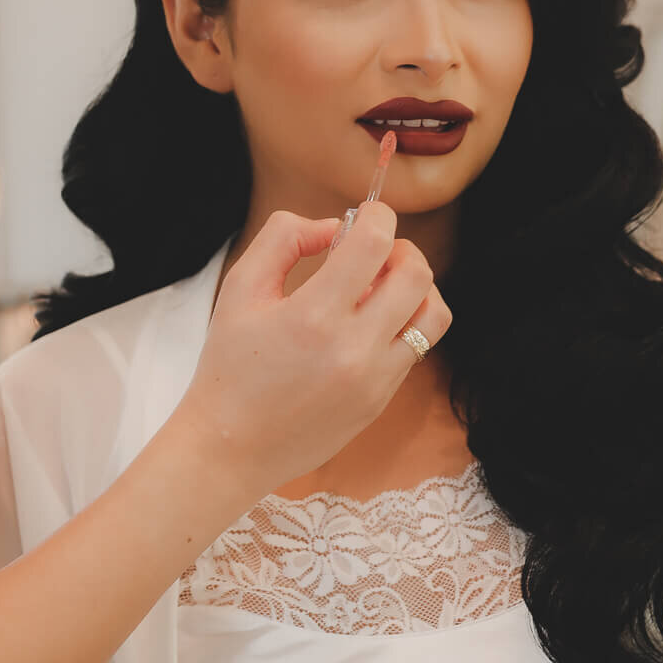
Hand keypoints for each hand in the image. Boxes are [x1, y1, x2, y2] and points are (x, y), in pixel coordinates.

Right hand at [178, 204, 450, 506]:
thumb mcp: (240, 289)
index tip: (366, 214)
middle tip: (374, 253)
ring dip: (416, 289)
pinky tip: (369, 323)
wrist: (231, 447)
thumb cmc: (229, 365)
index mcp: (312, 316)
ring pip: (433, 314)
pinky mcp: (381, 400)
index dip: (377, 216)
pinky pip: (416, 347)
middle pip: (416, 275)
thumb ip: (284, 239)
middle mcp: (352, 349)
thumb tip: (333, 226)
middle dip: (400, 249)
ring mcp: (374, 379)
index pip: (374, 244)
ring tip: (381, 289)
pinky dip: (402, 322)